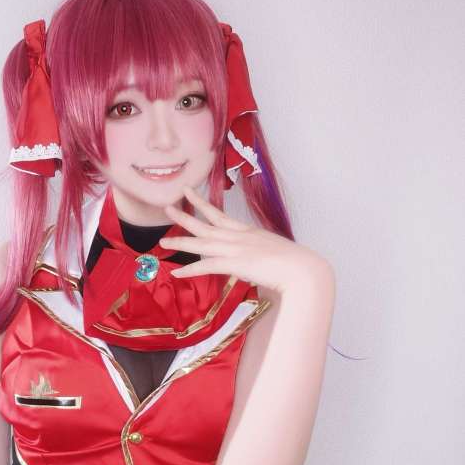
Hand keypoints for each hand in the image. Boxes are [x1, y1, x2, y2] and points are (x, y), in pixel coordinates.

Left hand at [160, 186, 331, 295]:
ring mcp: (235, 248)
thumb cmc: (293, 264)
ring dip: (180, 242)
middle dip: (185, 215)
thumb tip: (251, 262)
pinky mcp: (235, 263)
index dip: (203, 204)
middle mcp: (238, 236)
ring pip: (201, 243)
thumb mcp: (272, 252)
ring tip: (162, 241)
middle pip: (205, 223)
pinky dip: (190, 269)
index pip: (220, 215)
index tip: (189, 193)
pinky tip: (177, 272)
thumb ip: (258, 253)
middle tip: (167, 206)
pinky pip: (206, 266)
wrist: (302, 269)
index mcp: (247, 231)